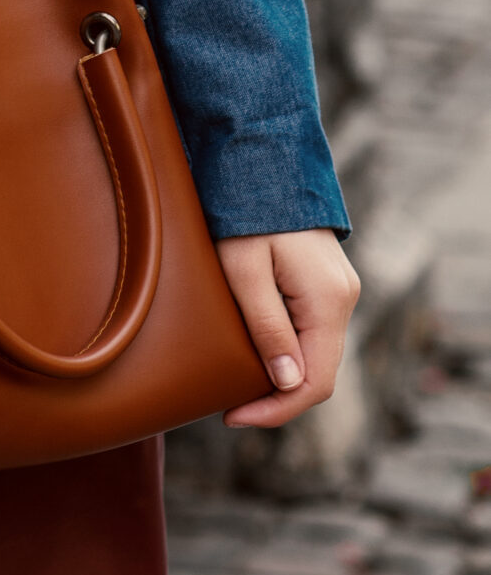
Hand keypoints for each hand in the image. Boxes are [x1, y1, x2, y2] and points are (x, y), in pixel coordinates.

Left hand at [217, 228, 359, 425]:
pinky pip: (311, 331)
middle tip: (231, 406)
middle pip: (318, 371)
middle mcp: (343, 298)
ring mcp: (338, 289)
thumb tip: (286, 384)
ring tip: (239, 382)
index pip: (315, 382)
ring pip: (315, 353)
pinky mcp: (325, 281)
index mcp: (328, 300)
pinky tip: (257, 351)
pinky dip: (287, 349)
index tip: (234, 418)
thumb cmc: (244, 211)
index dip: (277, 409)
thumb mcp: (243, 270)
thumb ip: (266, 326)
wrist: (259, 156)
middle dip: (277, 396)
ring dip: (281, 373)